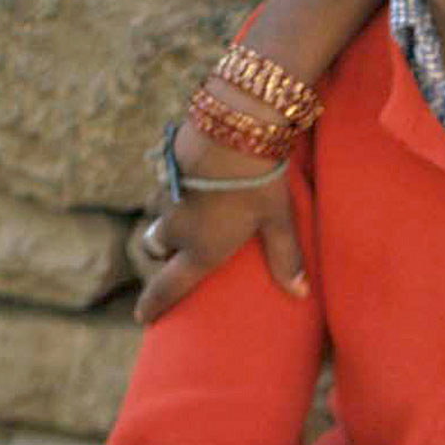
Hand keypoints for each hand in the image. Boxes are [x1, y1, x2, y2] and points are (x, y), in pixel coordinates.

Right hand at [133, 110, 306, 323]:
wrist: (233, 126)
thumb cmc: (259, 180)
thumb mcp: (277, 220)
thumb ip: (286, 258)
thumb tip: (300, 294)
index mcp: (201, 249)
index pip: (169, 286)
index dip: (154, 304)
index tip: (144, 319)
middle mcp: (176, 227)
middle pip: (156, 249)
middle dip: (161, 255)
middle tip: (174, 256)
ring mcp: (165, 195)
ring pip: (156, 215)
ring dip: (165, 220)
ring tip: (186, 216)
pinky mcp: (163, 166)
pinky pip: (161, 186)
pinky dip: (171, 191)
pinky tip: (190, 181)